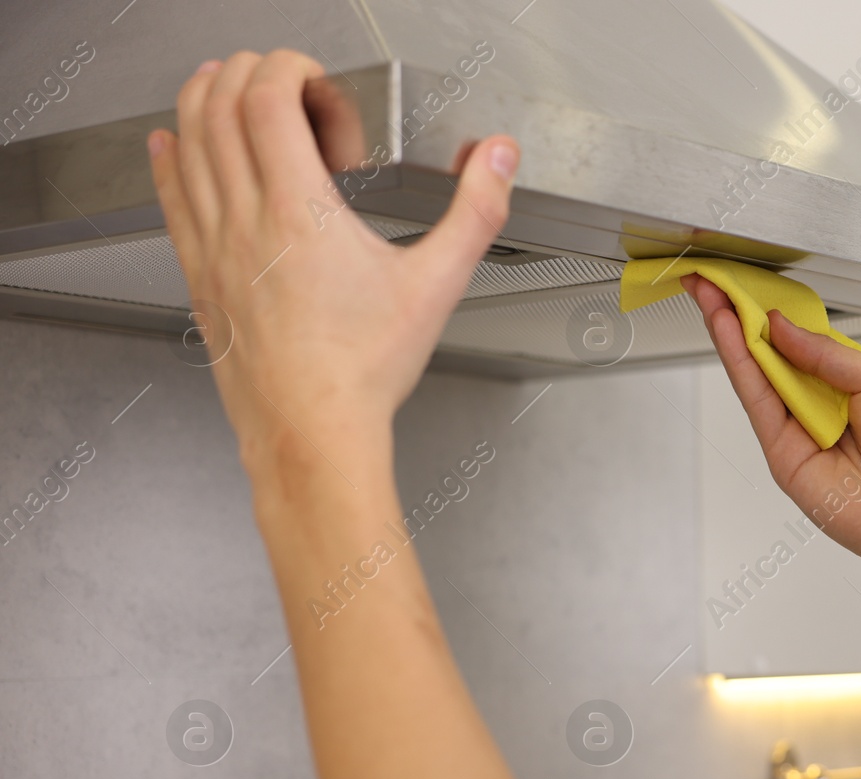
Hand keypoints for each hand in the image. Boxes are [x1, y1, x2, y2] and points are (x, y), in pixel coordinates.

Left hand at [147, 50, 519, 478]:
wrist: (312, 432)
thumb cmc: (364, 370)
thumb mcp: (437, 284)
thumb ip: (475, 210)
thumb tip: (498, 156)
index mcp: (300, 210)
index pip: (267, 97)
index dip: (290, 68)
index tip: (318, 83)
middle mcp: (244, 219)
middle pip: (219, 105)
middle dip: (250, 73)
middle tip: (283, 82)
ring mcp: (212, 245)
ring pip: (186, 140)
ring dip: (204, 100)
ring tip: (229, 88)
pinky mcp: (197, 274)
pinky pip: (168, 194)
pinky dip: (168, 154)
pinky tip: (170, 144)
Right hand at [683, 274, 860, 584]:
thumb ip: (826, 352)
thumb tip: (780, 326)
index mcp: (843, 381)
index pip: (796, 338)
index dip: (770, 310)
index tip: (745, 282)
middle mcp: (815, 403)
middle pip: (767, 352)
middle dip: (737, 314)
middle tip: (710, 280)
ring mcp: (794, 429)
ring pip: (754, 373)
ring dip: (729, 331)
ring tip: (710, 294)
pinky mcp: (781, 453)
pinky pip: (756, 401)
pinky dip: (739, 364)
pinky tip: (728, 331)